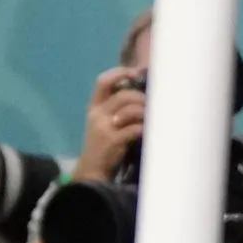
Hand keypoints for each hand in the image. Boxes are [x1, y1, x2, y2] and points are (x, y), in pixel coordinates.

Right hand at [71, 63, 145, 180]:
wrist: (92, 170)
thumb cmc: (103, 144)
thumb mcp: (102, 122)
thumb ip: (115, 107)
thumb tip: (139, 91)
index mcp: (94, 107)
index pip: (102, 81)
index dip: (119, 73)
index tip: (135, 73)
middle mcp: (97, 114)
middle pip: (123, 95)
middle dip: (140, 98)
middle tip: (149, 105)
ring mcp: (104, 128)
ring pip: (130, 110)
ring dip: (144, 112)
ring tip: (149, 118)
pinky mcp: (113, 141)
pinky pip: (134, 129)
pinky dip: (143, 128)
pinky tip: (146, 131)